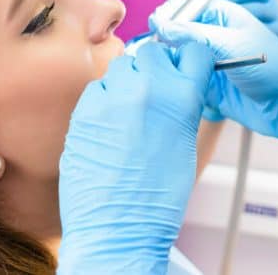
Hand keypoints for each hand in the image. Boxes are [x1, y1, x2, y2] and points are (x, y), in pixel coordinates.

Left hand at [57, 41, 211, 273]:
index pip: (194, 50)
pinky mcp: (84, 108)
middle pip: (154, 51)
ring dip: (127, 81)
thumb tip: (178, 83)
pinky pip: (97, 89)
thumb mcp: (186, 142)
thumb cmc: (156, 197)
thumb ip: (183, 104)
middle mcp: (148, 87)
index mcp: (183, 96)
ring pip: (122, 66)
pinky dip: (103, 101)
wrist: (117, 227)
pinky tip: (108, 128)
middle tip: (153, 93)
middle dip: (154, 67)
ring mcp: (112, 95)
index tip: (183, 66)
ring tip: (128, 114)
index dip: (188, 59)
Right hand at [151, 0, 277, 166]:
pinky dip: (178, 79)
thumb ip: (195, 34)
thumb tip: (163, 24)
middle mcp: (215, 36)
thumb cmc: (274, 67)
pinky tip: (174, 82)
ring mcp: (211, 59)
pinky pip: (184, 77)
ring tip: (165, 65)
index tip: (156, 23)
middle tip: (159, 47)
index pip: (188, 6)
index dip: (170, 13)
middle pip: (179, 31)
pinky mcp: (209, 83)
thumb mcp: (232, 44)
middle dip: (167, 37)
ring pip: (179, 55)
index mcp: (224, 16)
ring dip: (171, 60)